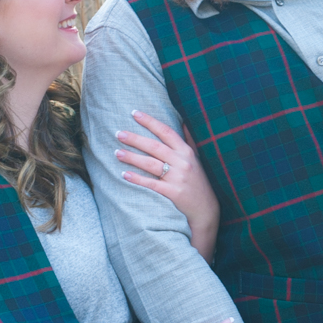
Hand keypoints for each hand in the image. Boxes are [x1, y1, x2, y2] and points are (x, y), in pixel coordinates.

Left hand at [116, 110, 219, 260]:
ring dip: (132, 158)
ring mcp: (178, 178)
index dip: (150, 121)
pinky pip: (152, 184)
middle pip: (155, 147)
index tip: (134, 113)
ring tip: (116, 153)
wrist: (206, 209)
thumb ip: (189, 140)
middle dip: (135, 139)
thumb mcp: (196, 159)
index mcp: (187, 151)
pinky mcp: (173, 193)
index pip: (166, 132)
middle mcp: (183, 162)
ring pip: (151, 164)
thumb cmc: (198, 182)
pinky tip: (125, 174)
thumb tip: (182, 120)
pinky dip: (138, 179)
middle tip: (118, 133)